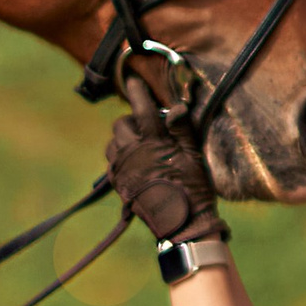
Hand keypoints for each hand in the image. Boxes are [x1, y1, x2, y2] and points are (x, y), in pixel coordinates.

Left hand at [104, 70, 222, 245]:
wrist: (180, 224)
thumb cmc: (193, 189)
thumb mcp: (193, 156)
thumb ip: (182, 128)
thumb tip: (177, 106)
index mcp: (153, 141)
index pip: (141, 108)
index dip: (137, 92)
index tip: (133, 80)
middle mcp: (133, 152)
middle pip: (121, 125)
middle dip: (132, 121)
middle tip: (147, 127)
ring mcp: (123, 169)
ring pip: (112, 144)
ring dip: (123, 140)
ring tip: (139, 146)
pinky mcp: (118, 184)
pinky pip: (111, 163)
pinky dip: (119, 158)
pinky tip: (134, 163)